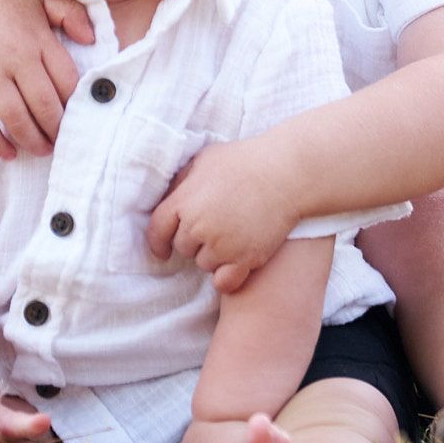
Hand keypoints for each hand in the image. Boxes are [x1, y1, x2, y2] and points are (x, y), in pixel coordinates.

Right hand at [0, 0, 93, 158]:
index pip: (66, 80)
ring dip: (31, 140)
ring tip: (42, 150)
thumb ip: (70, 12)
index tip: (79, 115)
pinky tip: (8, 153)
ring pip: (15, 117)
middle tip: (62, 141)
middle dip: (56, 129)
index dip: (75, 103)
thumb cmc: (2, 1)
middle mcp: (15, 59)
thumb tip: (91, 38)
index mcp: (38, 40)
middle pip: (43, 105)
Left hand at [146, 140, 298, 292]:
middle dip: (194, 240)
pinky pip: (224, 282)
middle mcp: (199, 227)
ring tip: (232, 235)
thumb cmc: (246, 161)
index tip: (162, 250)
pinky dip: (226, 277)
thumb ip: (183, 180)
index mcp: (185, 201)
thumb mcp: (205, 160)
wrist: (286, 174)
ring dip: (213, 256)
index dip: (158, 242)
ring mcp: (222, 245)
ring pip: (204, 264)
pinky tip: (235, 264)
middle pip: (183, 248)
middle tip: (216, 225)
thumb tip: (170, 196)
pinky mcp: (245, 259)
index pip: (157, 230)